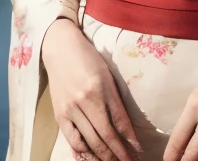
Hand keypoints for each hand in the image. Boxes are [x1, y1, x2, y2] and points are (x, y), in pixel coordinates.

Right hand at [41, 17, 141, 160]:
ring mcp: (70, 108)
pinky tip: (91, 156)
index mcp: (101, 87)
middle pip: (106, 135)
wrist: (59, 48)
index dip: (131, 140)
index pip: (120, 121)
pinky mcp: (59, 114)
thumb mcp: (107, 74)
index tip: (139, 151)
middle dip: (120, 153)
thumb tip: (125, 127)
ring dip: (104, 156)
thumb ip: (115, 99)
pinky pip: (72, 139)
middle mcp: (85, 100)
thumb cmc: (87, 58)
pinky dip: (82, 151)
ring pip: (90, 141)